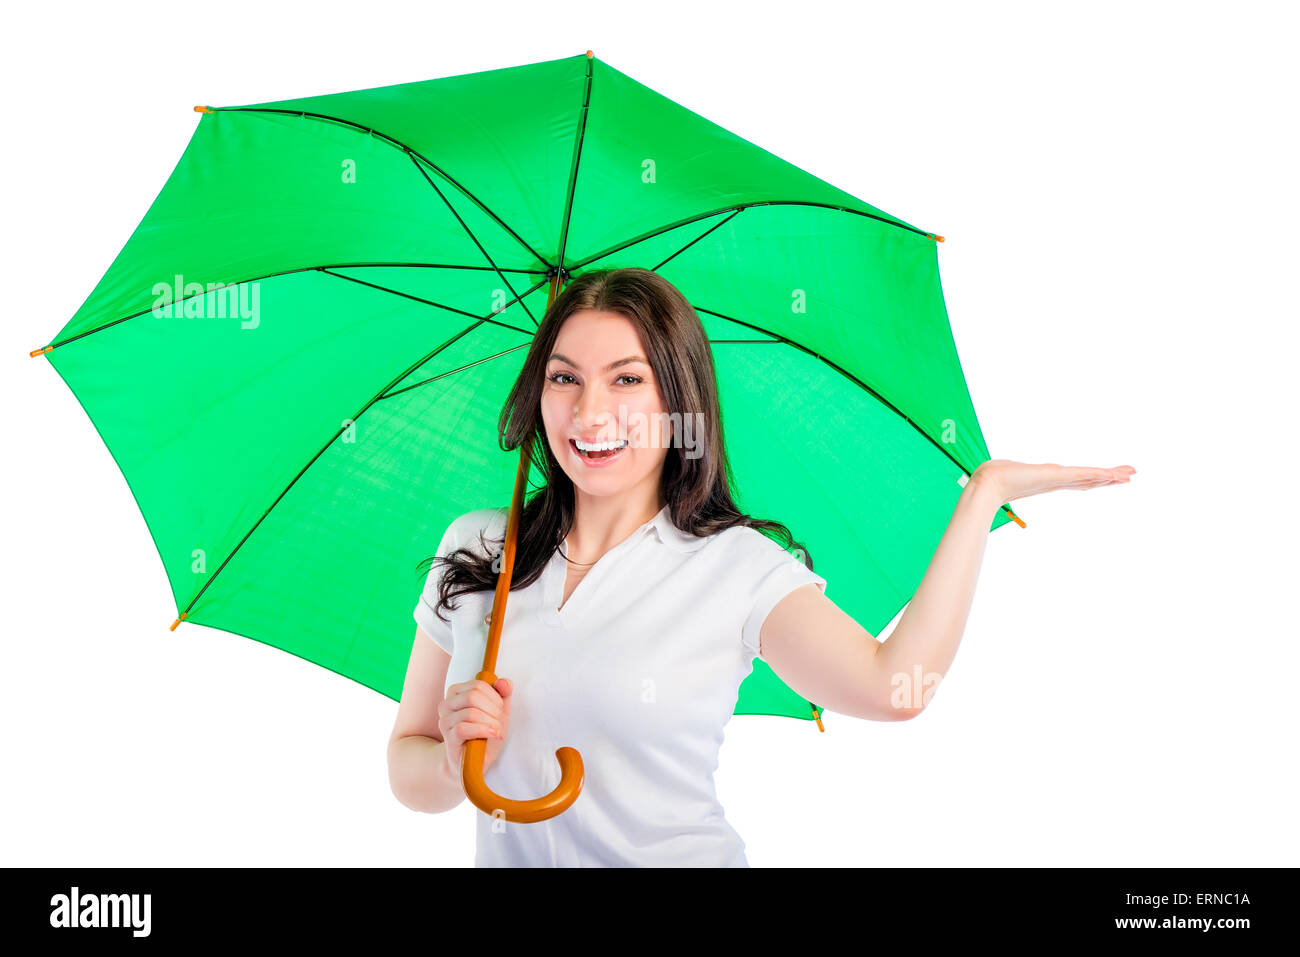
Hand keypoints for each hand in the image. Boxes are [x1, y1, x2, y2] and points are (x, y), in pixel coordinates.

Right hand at [437, 677, 512, 776]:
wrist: (475, 761)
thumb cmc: (485, 732)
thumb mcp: (498, 710)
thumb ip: (503, 693)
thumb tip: (503, 682)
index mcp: (456, 692)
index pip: (478, 685)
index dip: (494, 697)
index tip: (499, 710)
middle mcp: (446, 704)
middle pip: (473, 696)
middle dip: (493, 709)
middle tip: (498, 722)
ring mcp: (445, 722)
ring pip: (470, 712)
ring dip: (490, 722)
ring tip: (496, 730)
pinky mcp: (448, 738)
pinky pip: (463, 728)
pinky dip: (482, 730)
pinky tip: (492, 734)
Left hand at [971, 459, 1135, 503]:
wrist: (987, 484)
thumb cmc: (993, 477)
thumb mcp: (1007, 470)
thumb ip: (1008, 470)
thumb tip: (998, 468)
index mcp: (1048, 479)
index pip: (1077, 479)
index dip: (1094, 478)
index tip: (1110, 476)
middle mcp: (1056, 481)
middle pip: (1089, 479)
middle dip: (1109, 477)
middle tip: (1130, 476)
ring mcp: (1056, 480)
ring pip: (1089, 478)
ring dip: (1109, 476)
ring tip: (1128, 476)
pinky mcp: (1054, 477)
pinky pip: (1081, 475)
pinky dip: (1097, 475)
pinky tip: (1110, 474)